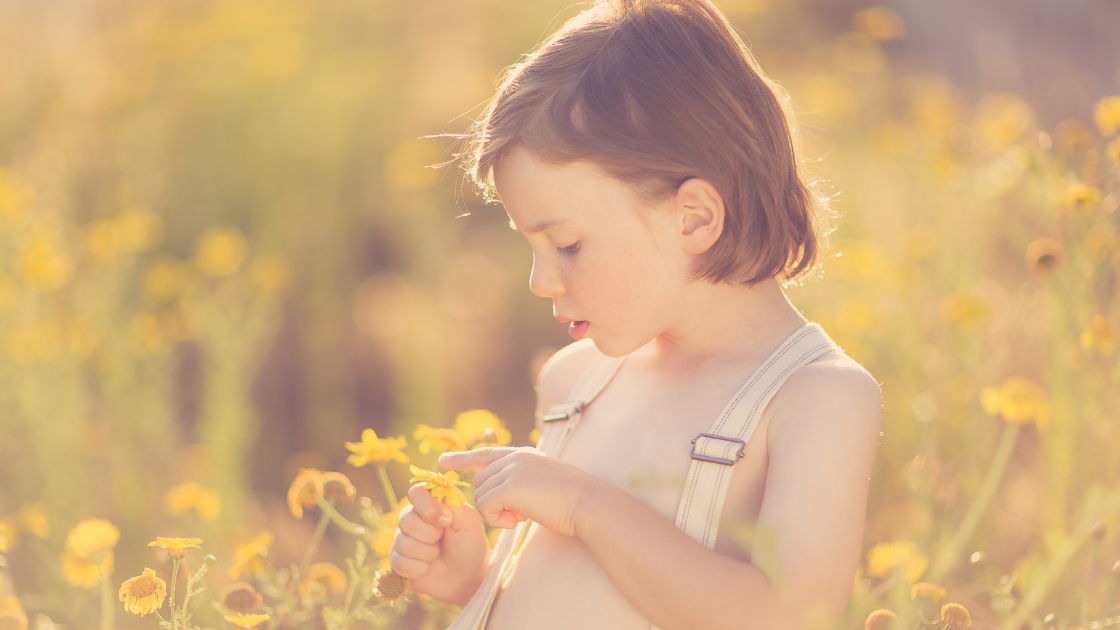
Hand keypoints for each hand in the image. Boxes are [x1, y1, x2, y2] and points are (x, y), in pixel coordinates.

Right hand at [390, 483, 489, 605]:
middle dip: (431, 535)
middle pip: (407, 521)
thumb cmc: (470, 544)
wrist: (467, 577)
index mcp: (430, 504)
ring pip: (403, 543)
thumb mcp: (469, 521)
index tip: (446, 521)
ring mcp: (403, 540)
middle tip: (443, 540)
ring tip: (438, 554)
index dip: (428, 508)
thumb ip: (452, 505)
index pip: (416, 493)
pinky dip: (419, 569)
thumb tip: (435, 509)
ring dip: (427, 553)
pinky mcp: (398, 561)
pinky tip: (428, 568)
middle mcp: (413, 519)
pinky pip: (399, 563)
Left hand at [439, 447, 608, 536]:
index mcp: (524, 454)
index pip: (486, 453)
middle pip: (480, 481)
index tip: (444, 461)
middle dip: (492, 502)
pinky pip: (485, 507)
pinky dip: (497, 520)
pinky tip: (518, 522)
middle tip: (518, 515)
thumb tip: (500, 495)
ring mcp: (511, 469)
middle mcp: (515, 457)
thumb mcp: (543, 483)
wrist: (587, 504)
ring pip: (481, 495)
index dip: (463, 458)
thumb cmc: (572, 502)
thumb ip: (522, 482)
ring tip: (522, 517)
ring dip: (496, 513)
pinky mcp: (509, 486)